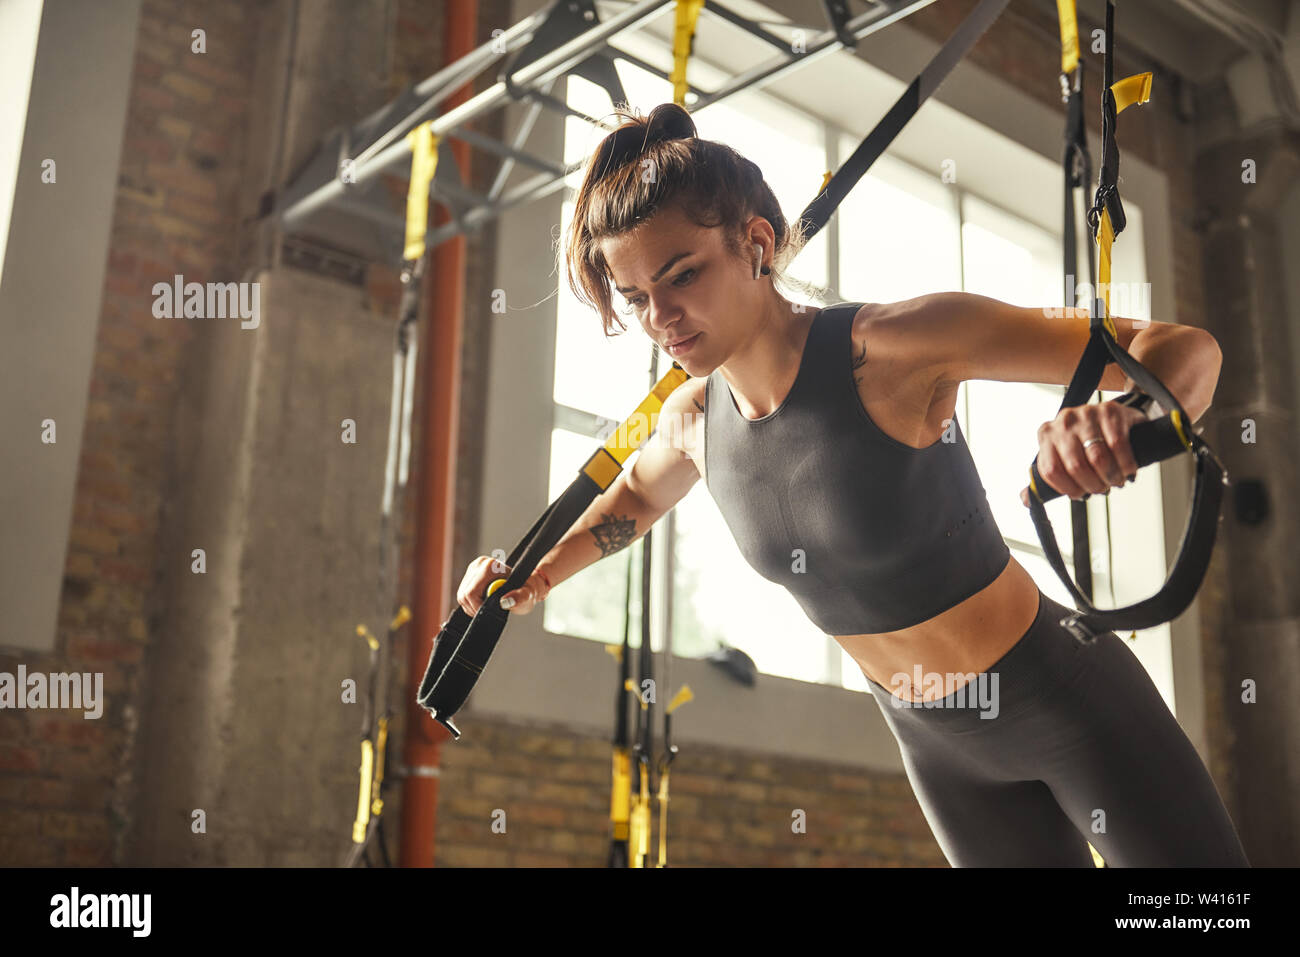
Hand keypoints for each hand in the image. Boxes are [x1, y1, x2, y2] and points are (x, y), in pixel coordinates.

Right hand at [456, 556, 550, 615]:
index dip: (478, 607)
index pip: (472, 592)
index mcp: (490, 566)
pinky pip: (462, 595)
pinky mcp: (469, 575)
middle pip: (464, 595)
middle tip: (488, 613)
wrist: (525, 584)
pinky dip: (471, 604)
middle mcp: (479, 564)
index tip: (489, 613)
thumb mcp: (527, 596)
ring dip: (472, 607)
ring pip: (462, 596)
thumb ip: (519, 597)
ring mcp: (473, 569)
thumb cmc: (526, 589)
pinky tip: (484, 603)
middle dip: (475, 608)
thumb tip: (505, 601)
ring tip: (488, 608)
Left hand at [1020, 400, 1145, 505]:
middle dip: (1092, 485)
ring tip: (1115, 481)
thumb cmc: (1085, 442)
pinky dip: (1125, 464)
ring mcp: (1086, 414)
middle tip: (1102, 489)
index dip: (1068, 488)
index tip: (1081, 494)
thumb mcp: (1063, 455)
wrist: (1113, 417)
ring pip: (1097, 458)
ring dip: (1110, 477)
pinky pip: (1118, 445)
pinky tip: (1128, 470)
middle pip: (1075, 466)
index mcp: (1046, 435)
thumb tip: (1026, 501)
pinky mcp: (1109, 411)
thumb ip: (1048, 476)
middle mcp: (1063, 422)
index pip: (1050, 470)